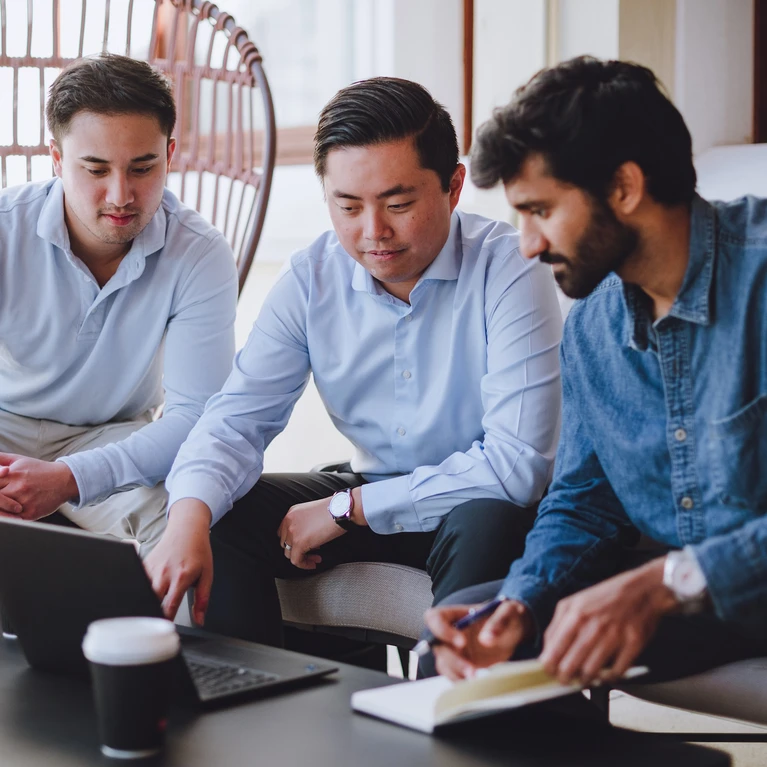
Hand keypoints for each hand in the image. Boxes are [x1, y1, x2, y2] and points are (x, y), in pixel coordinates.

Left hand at [0, 453, 78, 519]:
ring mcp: (24, 501)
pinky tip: (13, 510)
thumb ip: (1, 459)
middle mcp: (18, 488)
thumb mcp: (20, 460)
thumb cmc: (41, 470)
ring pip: (2, 510)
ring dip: (2, 508)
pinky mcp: (30, 513)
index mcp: (13, 474)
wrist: (65, 480)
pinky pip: (12, 519)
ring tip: (7, 503)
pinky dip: (10, 516)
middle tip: (2, 496)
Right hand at [144, 500, 212, 624]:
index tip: (163, 633)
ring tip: (143, 616)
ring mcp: (152, 568)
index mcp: (181, 577)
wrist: (187, 528)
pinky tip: (139, 598)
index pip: (169, 606)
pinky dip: (138, 591)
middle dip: (150, 615)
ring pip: (141, 592)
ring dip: (143, 603)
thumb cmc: (198, 550)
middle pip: (151, 601)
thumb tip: (200, 620)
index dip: (165, 621)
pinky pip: (137, 581)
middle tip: (151, 628)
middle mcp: (164, 573)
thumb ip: (203, 599)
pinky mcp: (144, 564)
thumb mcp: (207, 574)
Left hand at [277, 496, 345, 569]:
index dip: (294, 541)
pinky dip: (304, 564)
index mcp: (292, 513)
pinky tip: (314, 562)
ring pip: (289, 553)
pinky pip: (296, 560)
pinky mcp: (299, 542)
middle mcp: (289, 521)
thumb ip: (305, 523)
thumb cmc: (334, 510)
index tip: (304, 545)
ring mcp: (292, 532)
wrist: (340, 510)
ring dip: (302, 558)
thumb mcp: (313, 513)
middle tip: (311, 552)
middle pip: (285, 543)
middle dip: (297, 550)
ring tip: (314, 558)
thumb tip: (308, 537)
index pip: (284, 532)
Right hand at [424, 600, 533, 680]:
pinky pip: (453, 674)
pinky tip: (475, 683)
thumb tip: (486, 639)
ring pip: (443, 663)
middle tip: (472, 670)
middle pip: (438, 645)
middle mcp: (452, 631)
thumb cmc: (510, 615)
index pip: (435, 617)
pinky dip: (460, 681)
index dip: (441, 630)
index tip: (462, 643)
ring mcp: (456, 649)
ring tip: (475, 678)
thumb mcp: (510, 611)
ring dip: (455, 673)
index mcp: (457, 613)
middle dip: (453, 660)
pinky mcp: (463, 663)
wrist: (516, 630)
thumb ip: (499, 622)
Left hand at [540, 558, 676, 685]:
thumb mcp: (575, 602)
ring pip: (592, 671)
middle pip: (571, 663)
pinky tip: (605, 675)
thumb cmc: (606, 596)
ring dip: (585, 680)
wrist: (643, 589)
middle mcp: (594, 625)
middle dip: (564, 677)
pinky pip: (617, 671)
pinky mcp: (633, 643)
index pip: (555, 648)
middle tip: (564, 680)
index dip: (549, 666)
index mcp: (576, 613)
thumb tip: (547, 649)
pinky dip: (609, 678)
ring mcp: (615, 635)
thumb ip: (558, 624)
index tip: (548, 672)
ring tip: (583, 679)